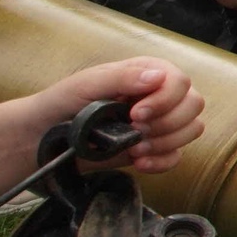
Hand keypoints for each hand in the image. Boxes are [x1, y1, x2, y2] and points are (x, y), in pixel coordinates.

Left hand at [35, 60, 204, 175]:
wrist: (43, 138)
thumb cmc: (61, 103)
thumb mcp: (87, 84)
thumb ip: (122, 77)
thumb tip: (158, 77)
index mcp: (146, 73)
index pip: (180, 82)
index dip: (166, 99)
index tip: (135, 113)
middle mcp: (159, 96)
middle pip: (194, 105)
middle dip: (168, 122)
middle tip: (135, 130)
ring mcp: (158, 124)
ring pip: (191, 130)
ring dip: (166, 142)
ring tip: (134, 148)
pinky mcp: (153, 149)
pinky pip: (176, 157)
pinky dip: (162, 162)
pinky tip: (139, 162)